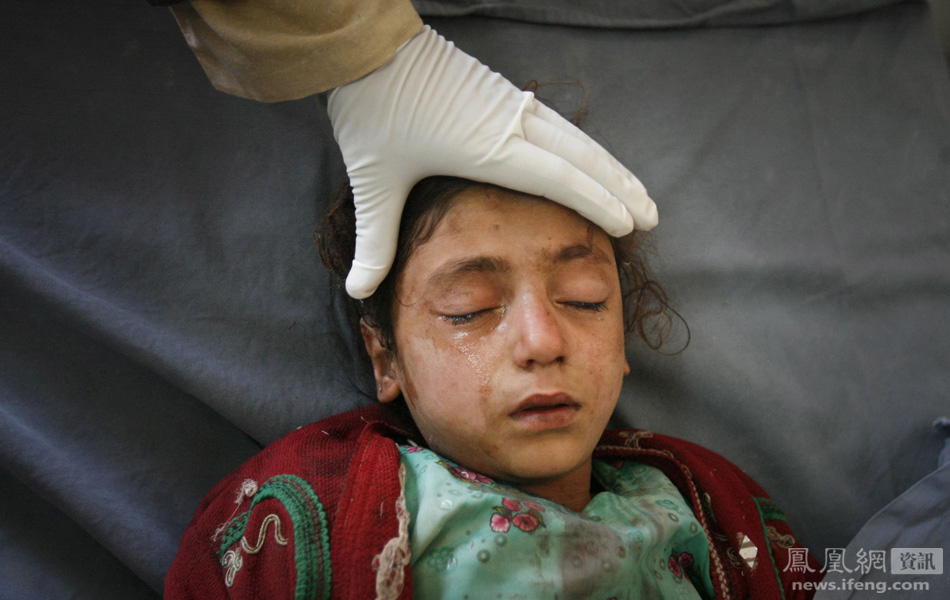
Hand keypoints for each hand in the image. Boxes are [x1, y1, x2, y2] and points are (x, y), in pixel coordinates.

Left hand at [328, 26, 656, 298]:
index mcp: (489, 151)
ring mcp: (508, 104)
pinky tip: (587, 155)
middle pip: (582, 159)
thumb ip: (374, 243)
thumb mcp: (374, 184)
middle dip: (621, 187)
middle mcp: (510, 126)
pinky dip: (582, 144)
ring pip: (574, 137)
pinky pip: (556, 123)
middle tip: (653, 215)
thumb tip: (358, 293)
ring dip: (609, 164)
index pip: (562, 181)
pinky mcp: (500, 91)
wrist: (368, 45)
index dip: (601, 202)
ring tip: (634, 187)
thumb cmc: (373, 111)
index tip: (633, 223)